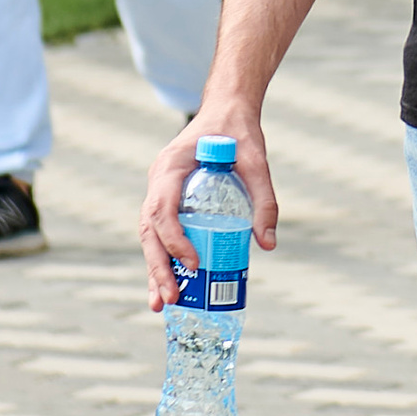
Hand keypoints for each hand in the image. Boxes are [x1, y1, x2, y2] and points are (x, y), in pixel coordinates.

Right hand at [141, 93, 277, 308]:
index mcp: (171, 167)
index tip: (194, 263)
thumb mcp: (257, 162)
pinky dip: (164, 260)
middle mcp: (159, 182)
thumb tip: (267, 244)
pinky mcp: (170, 202)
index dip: (174, 239)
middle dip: (157, 267)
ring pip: (150, 237)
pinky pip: (161, 234)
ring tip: (161, 304)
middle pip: (149, 230)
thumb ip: (264, 199)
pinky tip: (171, 286)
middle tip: (169, 298)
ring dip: (154, 270)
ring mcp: (161, 193)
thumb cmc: (239, 132)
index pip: (163, 209)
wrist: (227, 111)